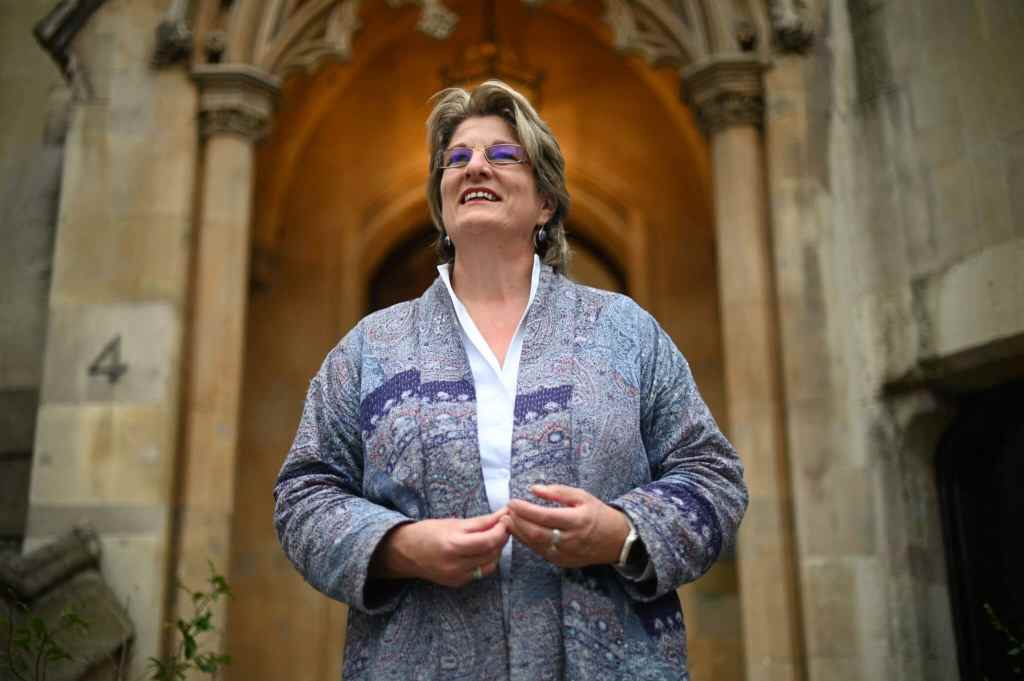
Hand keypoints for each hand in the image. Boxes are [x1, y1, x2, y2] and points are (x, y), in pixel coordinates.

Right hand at [371, 508, 510, 586]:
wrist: (405, 552)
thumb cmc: (428, 532)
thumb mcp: (454, 522)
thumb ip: (481, 522)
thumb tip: (504, 514)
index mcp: (452, 545)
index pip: (488, 541)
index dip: (502, 530)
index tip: (506, 519)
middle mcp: (455, 565)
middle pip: (491, 553)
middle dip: (502, 539)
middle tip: (504, 526)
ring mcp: (457, 577)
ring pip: (490, 565)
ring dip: (497, 550)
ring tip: (494, 537)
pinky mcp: (458, 583)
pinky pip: (481, 572)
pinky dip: (487, 560)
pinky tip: (483, 550)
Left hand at [503, 485, 630, 568]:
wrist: (616, 540)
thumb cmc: (598, 514)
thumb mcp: (582, 496)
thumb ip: (558, 492)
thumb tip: (534, 489)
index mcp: (577, 520)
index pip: (545, 516)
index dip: (525, 510)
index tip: (512, 502)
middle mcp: (571, 540)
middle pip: (536, 533)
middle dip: (517, 523)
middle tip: (505, 512)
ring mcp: (566, 554)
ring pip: (536, 545)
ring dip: (519, 533)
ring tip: (508, 521)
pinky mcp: (563, 562)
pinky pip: (540, 552)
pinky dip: (528, 542)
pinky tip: (521, 532)